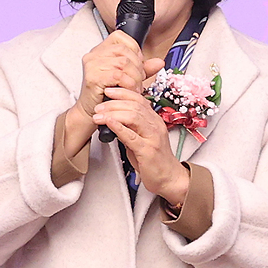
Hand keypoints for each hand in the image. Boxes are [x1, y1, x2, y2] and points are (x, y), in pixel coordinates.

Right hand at [74, 35, 156, 122]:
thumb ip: (142, 68)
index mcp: (101, 50)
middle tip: (139, 80)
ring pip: (123, 63)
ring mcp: (92, 65)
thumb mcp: (128, 77)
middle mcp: (94, 55)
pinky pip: (118, 76)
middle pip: (124, 50)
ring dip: (135, 77)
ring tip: (135, 88)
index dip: (135, 50)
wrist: (93, 112)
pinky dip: (129, 84)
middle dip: (137, 66)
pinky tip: (129, 91)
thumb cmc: (106, 94)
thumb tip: (159, 62)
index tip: (138, 64)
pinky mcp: (93, 78)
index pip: (121, 37)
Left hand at [91, 86, 189, 207]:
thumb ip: (131, 126)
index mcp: (154, 120)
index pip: (139, 99)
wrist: (168, 177)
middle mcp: (155, 125)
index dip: (123, 92)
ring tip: (98, 115)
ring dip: (113, 113)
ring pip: (133, 117)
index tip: (109, 90)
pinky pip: (131, 136)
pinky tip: (108, 123)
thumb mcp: (142, 137)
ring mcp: (152, 137)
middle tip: (99, 105)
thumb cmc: (154, 159)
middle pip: (134, 106)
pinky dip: (118, 127)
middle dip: (114, 103)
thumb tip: (113, 118)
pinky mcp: (147, 150)